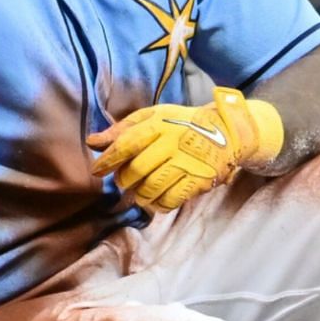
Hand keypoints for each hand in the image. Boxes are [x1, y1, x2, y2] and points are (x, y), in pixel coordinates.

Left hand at [88, 86, 283, 212]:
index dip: (108, 159)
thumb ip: (122, 129)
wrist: (227, 132)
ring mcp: (188, 163)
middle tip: (124, 181)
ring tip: (140, 191)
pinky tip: (156, 199)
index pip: (127, 143)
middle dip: (124, 180)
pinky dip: (158, 204)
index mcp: (160, 124)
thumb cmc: (182, 124)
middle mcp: (173, 143)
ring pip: (151, 188)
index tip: (97, 170)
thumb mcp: (153, 116)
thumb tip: (92, 142)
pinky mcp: (199, 180)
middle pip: (137, 170)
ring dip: (139, 195)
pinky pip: (171, 200)